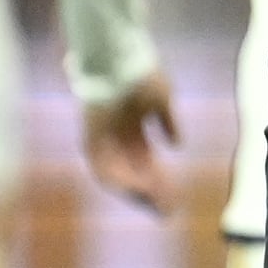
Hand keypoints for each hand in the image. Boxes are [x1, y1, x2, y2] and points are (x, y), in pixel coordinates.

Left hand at [82, 71, 179, 212]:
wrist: (118, 56)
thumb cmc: (141, 74)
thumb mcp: (161, 100)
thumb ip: (167, 123)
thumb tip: (177, 145)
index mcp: (131, 131)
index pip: (144, 164)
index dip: (159, 181)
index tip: (173, 196)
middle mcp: (114, 141)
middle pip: (132, 175)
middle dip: (152, 194)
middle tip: (167, 211)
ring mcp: (102, 141)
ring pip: (119, 177)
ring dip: (138, 194)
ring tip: (156, 205)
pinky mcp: (91, 140)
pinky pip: (104, 170)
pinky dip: (121, 182)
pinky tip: (140, 191)